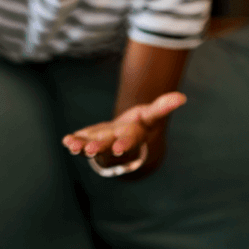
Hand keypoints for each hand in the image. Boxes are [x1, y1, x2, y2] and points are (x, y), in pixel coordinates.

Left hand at [61, 91, 186, 166]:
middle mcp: (116, 142)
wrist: (126, 136)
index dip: (125, 144)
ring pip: (91, 146)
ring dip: (81, 146)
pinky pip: (80, 141)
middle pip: (108, 145)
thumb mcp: (152, 115)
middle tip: (90, 151)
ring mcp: (102, 142)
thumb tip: (182, 97)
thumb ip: (163, 106)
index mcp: (133, 136)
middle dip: (99, 148)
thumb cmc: (141, 124)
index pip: (131, 140)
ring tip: (72, 146)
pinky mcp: (89, 139)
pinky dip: (73, 141)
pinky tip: (66, 140)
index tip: (118, 149)